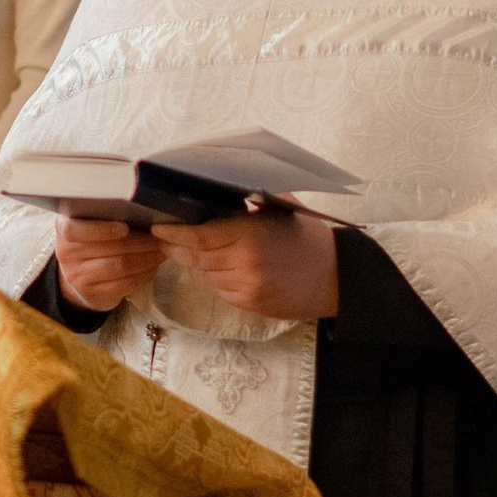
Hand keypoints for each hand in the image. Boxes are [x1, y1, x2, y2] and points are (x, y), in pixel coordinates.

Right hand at [52, 215, 157, 313]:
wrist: (79, 278)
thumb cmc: (91, 243)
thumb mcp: (88, 225)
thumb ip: (106, 216)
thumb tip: (143, 211)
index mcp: (64, 228)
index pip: (75, 229)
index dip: (102, 229)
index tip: (125, 228)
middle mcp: (67, 253)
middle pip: (109, 248)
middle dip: (141, 241)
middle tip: (161, 236)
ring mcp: (78, 277)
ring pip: (120, 265)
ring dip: (147, 257)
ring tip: (161, 250)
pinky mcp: (93, 294)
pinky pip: (125, 283)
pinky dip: (144, 273)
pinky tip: (154, 266)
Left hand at [148, 204, 338, 320]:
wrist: (336, 276)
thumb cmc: (307, 236)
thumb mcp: (279, 209)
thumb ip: (247, 203)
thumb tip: (212, 192)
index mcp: (252, 234)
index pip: (200, 236)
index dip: (175, 234)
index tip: (160, 228)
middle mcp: (246, 263)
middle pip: (198, 257)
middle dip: (178, 249)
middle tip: (164, 240)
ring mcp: (248, 287)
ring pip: (206, 276)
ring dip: (196, 264)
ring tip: (187, 251)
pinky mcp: (251, 304)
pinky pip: (220, 291)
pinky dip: (213, 279)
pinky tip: (214, 268)